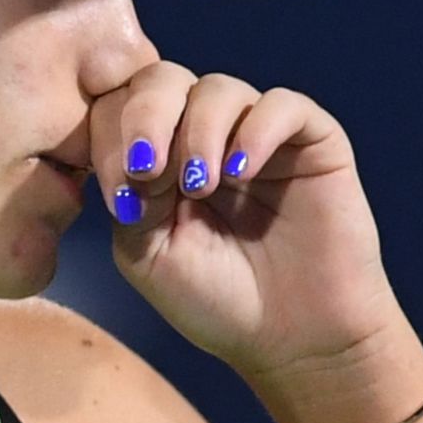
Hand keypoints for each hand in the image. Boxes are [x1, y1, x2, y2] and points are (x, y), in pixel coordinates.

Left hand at [88, 62, 405, 381]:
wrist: (296, 342)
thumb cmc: (217, 301)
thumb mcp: (147, 253)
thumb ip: (132, 195)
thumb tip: (133, 153)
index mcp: (156, 154)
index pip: (119, 105)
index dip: (109, 133)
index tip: (117, 191)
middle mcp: (203, 132)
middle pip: (162, 80)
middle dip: (145, 116)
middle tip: (146, 166)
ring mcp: (256, 132)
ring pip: (217, 88)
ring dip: (198, 131)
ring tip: (200, 185)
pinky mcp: (312, 141)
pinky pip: (283, 104)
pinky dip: (256, 129)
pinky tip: (241, 172)